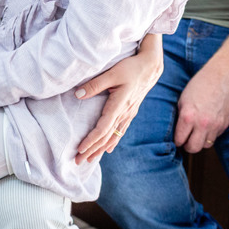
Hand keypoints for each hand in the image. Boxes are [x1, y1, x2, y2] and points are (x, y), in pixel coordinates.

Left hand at [74, 39, 162, 163]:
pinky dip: (112, 141)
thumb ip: (94, 84)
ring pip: (113, 136)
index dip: (91, 140)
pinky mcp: (130, 111)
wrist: (150, 67)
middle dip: (93, 150)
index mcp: (119, 105)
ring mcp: (129, 114)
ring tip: (90, 160)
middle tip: (79, 161)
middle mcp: (125, 113)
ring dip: (101, 148)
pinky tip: (108, 149)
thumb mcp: (111, 73)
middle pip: (107, 137)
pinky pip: (120, 131)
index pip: (103, 128)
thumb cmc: (130, 68)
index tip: (80, 149)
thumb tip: (77, 95)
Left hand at [174, 65, 228, 153]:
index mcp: (188, 116)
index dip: (177, 141)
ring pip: (206, 145)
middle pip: (194, 148)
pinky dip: (210, 135)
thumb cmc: (198, 86)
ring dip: (200, 142)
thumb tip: (177, 131)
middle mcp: (202, 124)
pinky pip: (215, 137)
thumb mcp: (182, 100)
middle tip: (185, 141)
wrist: (220, 78)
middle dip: (187, 146)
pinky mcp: (225, 124)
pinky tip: (206, 126)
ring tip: (196, 134)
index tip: (176, 139)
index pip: (180, 139)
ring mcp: (215, 125)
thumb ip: (180, 117)